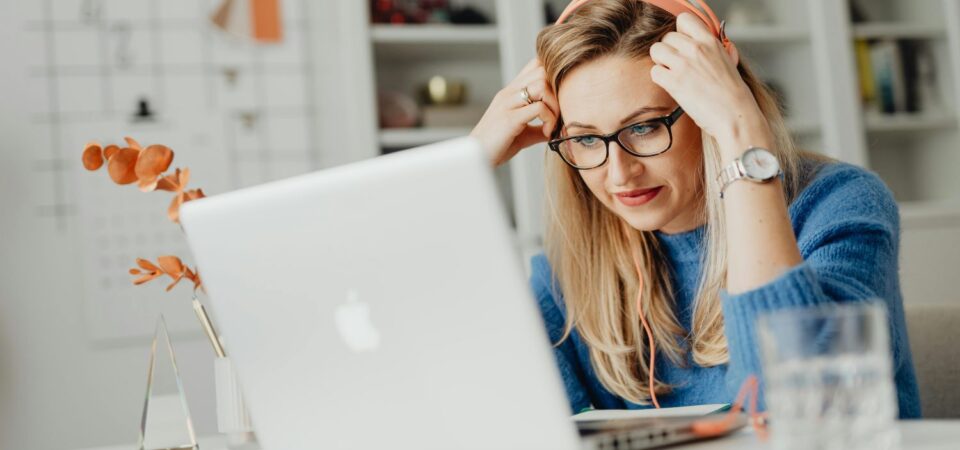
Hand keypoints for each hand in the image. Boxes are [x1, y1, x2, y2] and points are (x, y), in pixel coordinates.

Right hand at [470, 58, 559, 165]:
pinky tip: (546, 132)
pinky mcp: (509, 118)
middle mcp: (508, 93)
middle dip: (557, 91)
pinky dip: (549, 119)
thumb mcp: (523, 132)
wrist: (478, 157)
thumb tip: (559, 128)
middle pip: (542, 71)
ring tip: (551, 124)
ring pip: (542, 85)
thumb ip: (539, 126)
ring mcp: (507, 103)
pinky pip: (539, 107)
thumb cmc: (497, 145)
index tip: (558, 101)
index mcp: (511, 92)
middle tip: (557, 113)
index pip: (535, 65)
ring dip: (554, 106)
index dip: (552, 77)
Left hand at [648, 13, 768, 150]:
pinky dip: (660, 79)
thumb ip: (711, 49)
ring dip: (661, 63)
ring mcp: (683, 64)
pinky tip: (672, 86)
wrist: (734, 114)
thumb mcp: (727, 60)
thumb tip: (700, 42)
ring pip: (656, 50)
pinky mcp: (674, 81)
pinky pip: (654, 71)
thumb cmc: (732, 93)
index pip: (684, 20)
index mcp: (710, 41)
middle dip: (669, 51)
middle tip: (677, 65)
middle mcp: (695, 48)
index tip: (682, 45)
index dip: (679, 32)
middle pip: (666, 37)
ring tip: (673, 74)